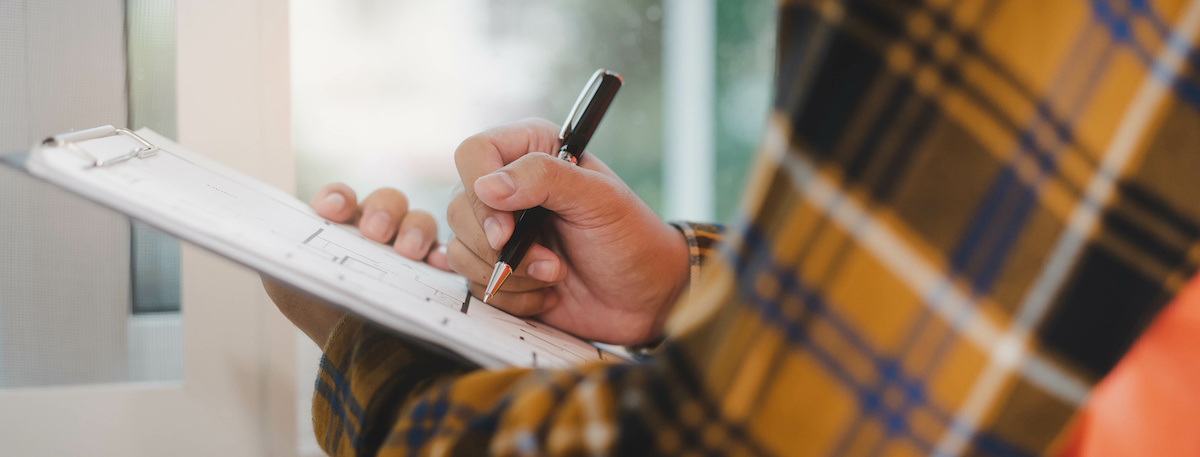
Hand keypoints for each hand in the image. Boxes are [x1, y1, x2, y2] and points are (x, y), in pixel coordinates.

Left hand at [264, 183, 445, 345]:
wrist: (351, 352)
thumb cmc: (317, 310)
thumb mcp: (284, 280)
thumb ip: (278, 250)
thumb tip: (261, 226)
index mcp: (341, 224)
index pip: (342, 197)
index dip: (338, 197)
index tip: (331, 211)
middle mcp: (378, 229)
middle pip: (388, 200)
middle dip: (382, 211)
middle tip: (375, 233)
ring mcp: (407, 248)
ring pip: (420, 220)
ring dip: (415, 230)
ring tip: (408, 253)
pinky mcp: (433, 271)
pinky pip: (445, 254)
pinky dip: (443, 255)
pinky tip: (438, 266)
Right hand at [447, 118, 689, 344]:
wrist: (647, 298)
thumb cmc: (632, 238)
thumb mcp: (599, 199)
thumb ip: (546, 178)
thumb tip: (487, 185)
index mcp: (531, 152)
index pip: (474, 154)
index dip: (480, 191)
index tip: (507, 229)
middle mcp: (509, 188)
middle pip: (459, 208)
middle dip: (501, 246)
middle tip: (551, 263)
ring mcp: (501, 233)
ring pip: (461, 250)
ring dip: (511, 275)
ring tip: (557, 275)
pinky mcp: (498, 271)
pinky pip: (474, 284)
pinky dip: (512, 296)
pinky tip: (548, 293)